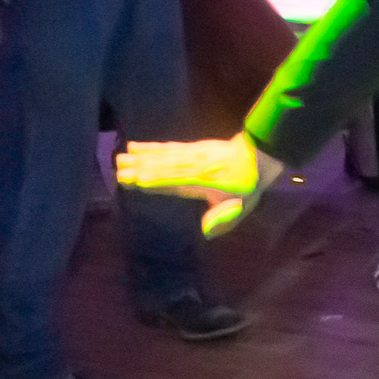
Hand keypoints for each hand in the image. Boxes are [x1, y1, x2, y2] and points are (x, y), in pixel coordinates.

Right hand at [116, 133, 271, 236]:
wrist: (261, 153)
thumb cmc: (249, 184)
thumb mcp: (242, 205)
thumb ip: (224, 218)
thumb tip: (205, 232)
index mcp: (205, 179)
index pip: (176, 180)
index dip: (157, 180)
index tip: (136, 181)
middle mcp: (195, 164)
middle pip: (164, 166)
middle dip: (140, 168)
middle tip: (117, 170)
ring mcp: (193, 153)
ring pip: (163, 155)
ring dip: (141, 156)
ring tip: (119, 158)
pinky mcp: (192, 147)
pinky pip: (168, 147)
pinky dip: (151, 147)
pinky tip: (136, 146)